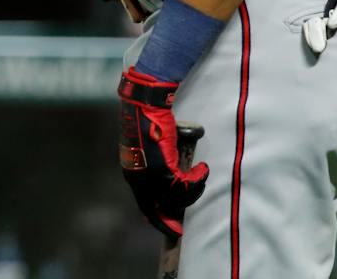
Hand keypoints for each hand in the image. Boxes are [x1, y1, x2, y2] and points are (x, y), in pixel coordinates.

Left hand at [117, 67, 208, 237]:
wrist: (144, 107)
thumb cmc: (146, 123)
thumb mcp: (146, 151)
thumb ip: (153, 166)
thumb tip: (169, 179)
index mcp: (133, 175)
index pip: (144, 205)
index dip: (156, 219)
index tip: (169, 229)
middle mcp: (139, 179)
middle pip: (157, 208)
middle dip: (170, 220)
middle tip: (181, 228)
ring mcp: (150, 175)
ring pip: (176, 197)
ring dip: (193, 190)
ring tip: (201, 176)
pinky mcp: (163, 168)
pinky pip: (185, 184)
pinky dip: (197, 179)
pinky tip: (203, 169)